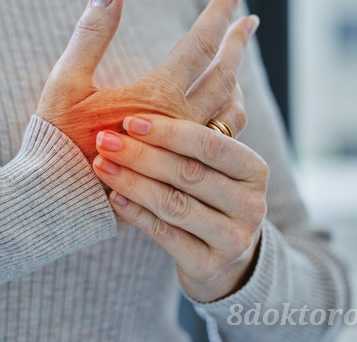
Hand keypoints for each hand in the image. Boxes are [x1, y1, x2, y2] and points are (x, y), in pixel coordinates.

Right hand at [36, 0, 255, 159]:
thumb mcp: (65, 82)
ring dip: (238, 83)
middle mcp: (180, 124)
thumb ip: (91, 34)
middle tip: (250, 21)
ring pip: (231, 113)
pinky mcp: (180, 174)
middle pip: (225, 76)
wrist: (58, 201)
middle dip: (237, 44)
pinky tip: (223, 110)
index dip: (217, 15)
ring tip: (236, 65)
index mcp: (156, 98)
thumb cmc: (57, 140)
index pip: (199, 46)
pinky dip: (229, 116)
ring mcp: (184, 152)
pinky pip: (221, 143)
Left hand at [93, 112, 268, 302]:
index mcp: (253, 170)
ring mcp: (233, 239)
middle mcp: (251, 205)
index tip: (129, 121)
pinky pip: (165, 234)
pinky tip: (114, 197)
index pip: (210, 144)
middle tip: (105, 141)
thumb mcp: (210, 164)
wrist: (220, 257)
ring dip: (132, 182)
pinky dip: (136, 213)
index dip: (168, 131)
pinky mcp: (208, 265)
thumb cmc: (206, 195)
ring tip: (102, 165)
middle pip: (189, 174)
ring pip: (174, 204)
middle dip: (141, 154)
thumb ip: (190, 133)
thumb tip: (149, 90)